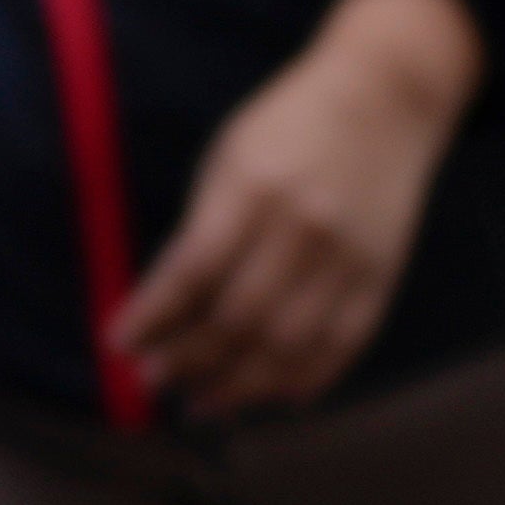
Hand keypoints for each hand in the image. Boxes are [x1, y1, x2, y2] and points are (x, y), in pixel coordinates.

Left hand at [114, 0, 479, 421]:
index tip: (119, 344)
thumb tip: (165, 310)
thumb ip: (203, 230)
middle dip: (188, 358)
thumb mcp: (230, 159)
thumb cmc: (290, 127)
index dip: (152, 316)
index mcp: (254, 189)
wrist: (385, 101)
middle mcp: (304, 229)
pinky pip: (342, 346)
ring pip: (288, 346)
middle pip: (239, 318)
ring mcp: (349, 258)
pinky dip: (305, 379)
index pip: (193, 270)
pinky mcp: (382, 277)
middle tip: (154, 381)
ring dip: (238, 384)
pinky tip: (271, 397)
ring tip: (200, 403)